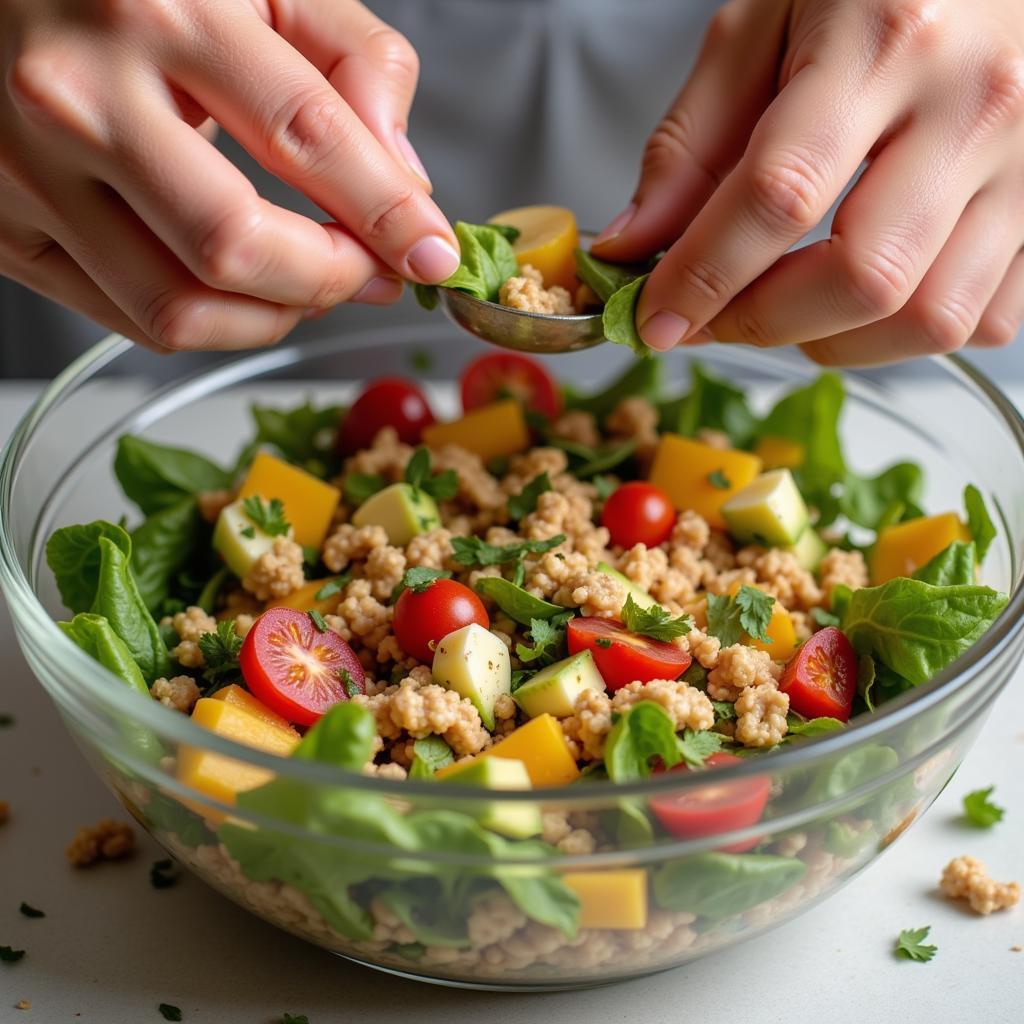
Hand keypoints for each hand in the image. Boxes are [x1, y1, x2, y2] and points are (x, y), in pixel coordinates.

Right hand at [0, 0, 459, 350]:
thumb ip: (354, 60)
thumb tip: (404, 181)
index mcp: (158, 8)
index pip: (307, 138)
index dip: (388, 214)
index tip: (432, 253)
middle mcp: (80, 95)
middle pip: (238, 246)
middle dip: (331, 279)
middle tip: (372, 272)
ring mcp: (29, 171)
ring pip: (181, 308)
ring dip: (275, 318)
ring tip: (309, 283)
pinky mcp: (7, 232)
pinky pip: (131, 320)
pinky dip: (210, 324)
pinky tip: (239, 288)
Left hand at [594, 0, 1023, 364]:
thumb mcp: (759, 26)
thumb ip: (690, 143)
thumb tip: (631, 247)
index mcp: (887, 40)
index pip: (780, 197)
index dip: (704, 277)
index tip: (655, 319)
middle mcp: (974, 106)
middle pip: (862, 277)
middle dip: (764, 322)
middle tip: (712, 317)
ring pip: (929, 318)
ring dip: (834, 341)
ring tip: (786, 305)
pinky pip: (985, 319)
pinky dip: (905, 334)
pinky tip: (862, 295)